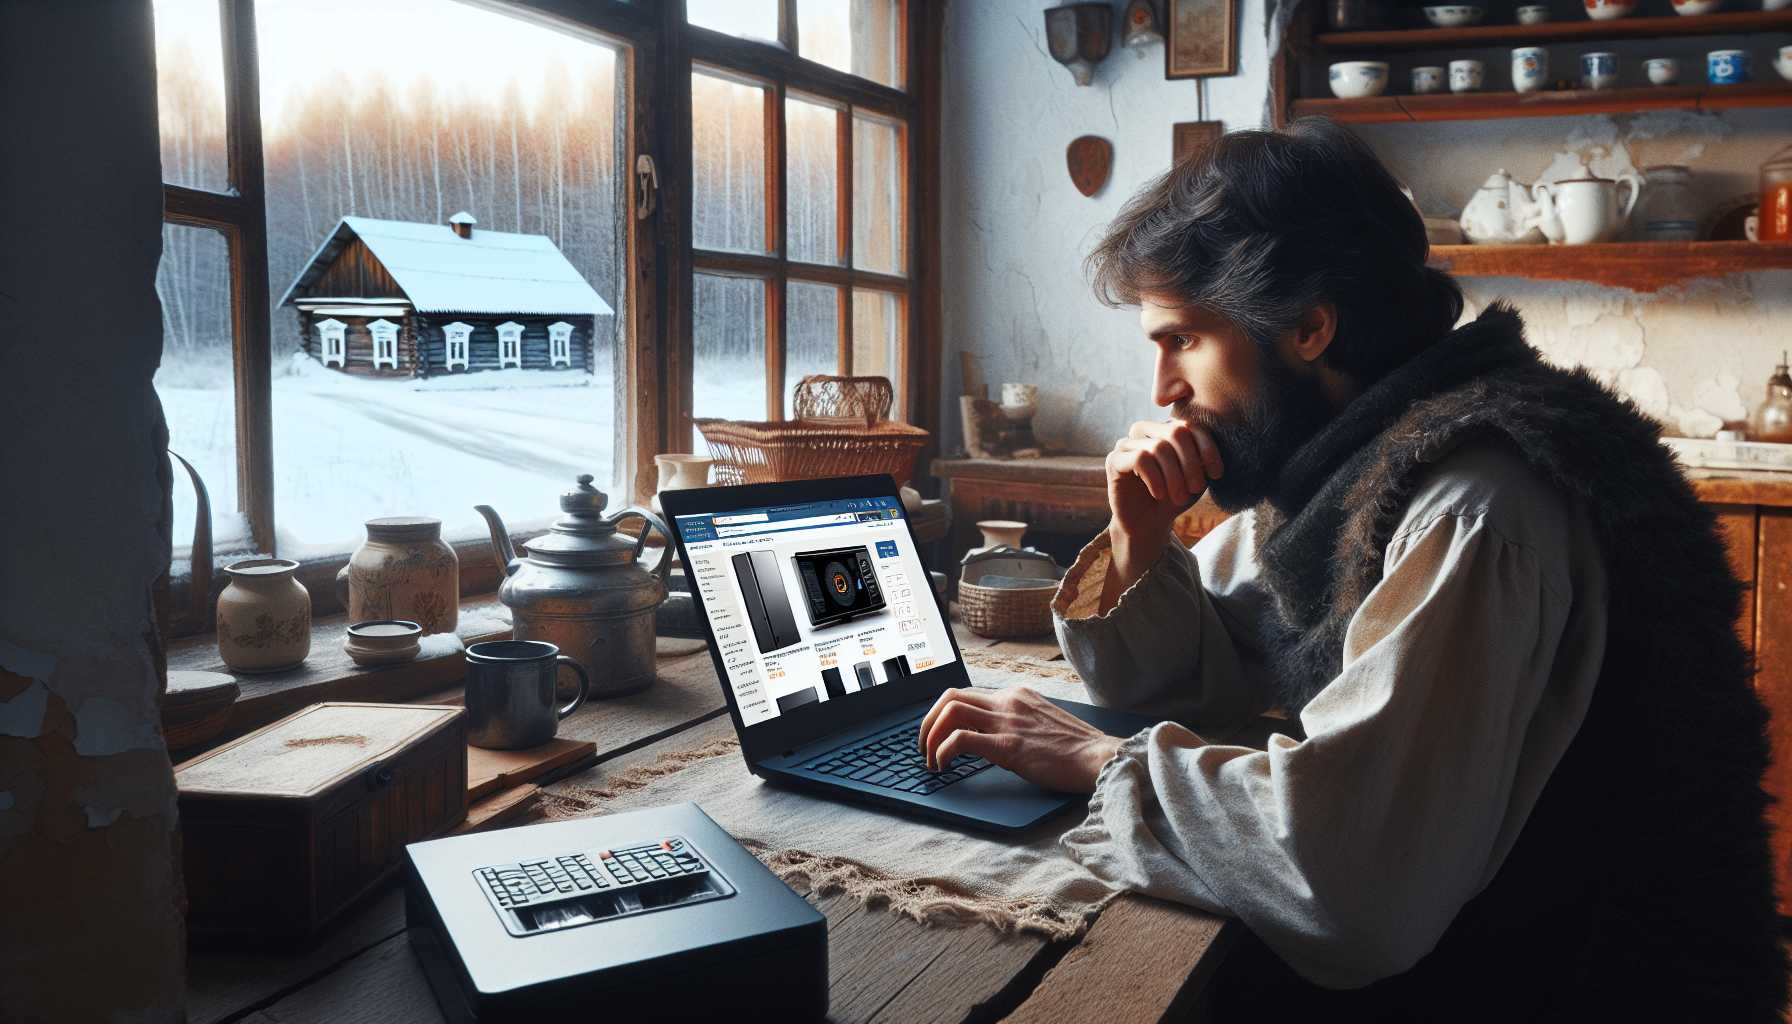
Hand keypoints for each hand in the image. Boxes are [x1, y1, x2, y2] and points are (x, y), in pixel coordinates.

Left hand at [917, 686, 1123, 794]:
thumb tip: (986, 736)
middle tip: (923, 745)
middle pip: (950, 696)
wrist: (1099, 758)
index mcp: (1016, 695)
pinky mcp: (1009, 745)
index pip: (967, 694)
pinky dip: (943, 751)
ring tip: (929, 759)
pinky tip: (943, 765)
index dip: (944, 714)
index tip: (936, 734)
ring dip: (931, 735)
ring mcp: (1008, 721)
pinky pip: (961, 739)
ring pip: (950, 711)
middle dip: (928, 721)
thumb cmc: (1075, 749)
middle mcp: (1008, 701)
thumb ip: (1015, 722)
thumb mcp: (1041, 723)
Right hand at [1104, 420, 1222, 591]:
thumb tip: (1208, 449)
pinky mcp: (1114, 459)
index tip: (1217, 474)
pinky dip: (1155, 479)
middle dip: (1191, 462)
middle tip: (1197, 488)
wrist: (1148, 524)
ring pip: (1159, 447)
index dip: (1208, 448)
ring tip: (1180, 497)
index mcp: (1166, 428)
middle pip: (1176, 432)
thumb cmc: (1174, 497)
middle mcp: (1146, 430)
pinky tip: (1159, 494)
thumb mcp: (1196, 477)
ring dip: (1175, 476)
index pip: (1192, 426)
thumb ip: (1202, 459)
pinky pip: (1140, 459)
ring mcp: (1127, 443)